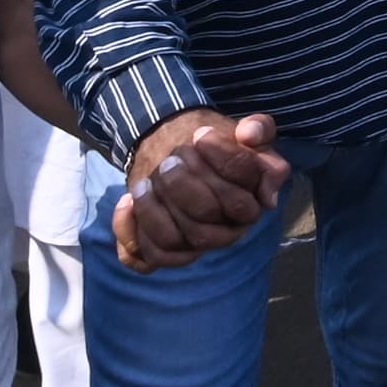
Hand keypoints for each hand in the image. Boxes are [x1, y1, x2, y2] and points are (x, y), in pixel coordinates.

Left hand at [111, 109, 289, 272]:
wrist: (181, 154)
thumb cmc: (215, 147)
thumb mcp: (245, 131)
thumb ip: (259, 127)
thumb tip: (249, 136)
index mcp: (251, 207)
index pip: (240, 200)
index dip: (220, 163)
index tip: (201, 134)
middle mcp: (225, 232)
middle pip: (203, 225)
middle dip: (181, 186)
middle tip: (170, 159)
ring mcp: (192, 246)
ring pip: (171, 243)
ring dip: (152, 211)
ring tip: (143, 182)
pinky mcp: (161, 252)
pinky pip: (143, 259)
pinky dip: (129, 232)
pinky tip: (126, 202)